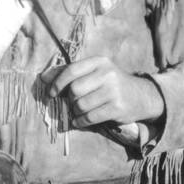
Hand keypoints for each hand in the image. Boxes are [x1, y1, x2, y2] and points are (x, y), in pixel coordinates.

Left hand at [41, 57, 163, 128]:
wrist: (141, 95)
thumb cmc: (111, 83)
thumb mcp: (95, 72)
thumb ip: (70, 73)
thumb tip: (42, 78)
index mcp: (99, 62)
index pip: (71, 70)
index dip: (57, 83)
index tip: (51, 93)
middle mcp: (107, 73)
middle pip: (74, 90)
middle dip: (69, 100)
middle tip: (72, 103)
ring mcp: (114, 91)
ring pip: (80, 105)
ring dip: (76, 112)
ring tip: (80, 111)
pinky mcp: (117, 108)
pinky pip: (89, 118)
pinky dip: (80, 121)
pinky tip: (80, 121)